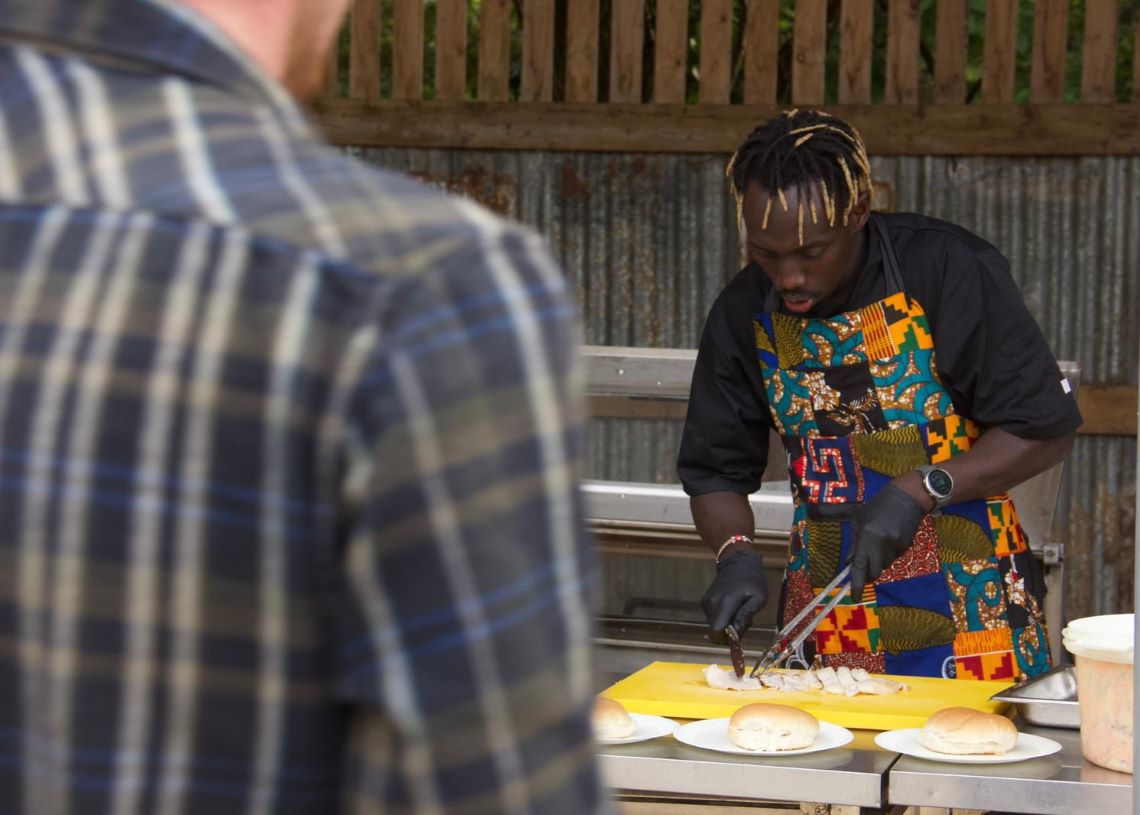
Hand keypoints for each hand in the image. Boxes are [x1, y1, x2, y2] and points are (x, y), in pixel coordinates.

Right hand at [701, 551, 766, 642]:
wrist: (738, 562)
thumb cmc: (753, 580)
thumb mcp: (758, 598)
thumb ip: (745, 615)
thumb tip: (735, 633)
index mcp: (725, 602)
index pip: (716, 630)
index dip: (727, 637)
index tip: (739, 633)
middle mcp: (711, 603)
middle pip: (716, 630)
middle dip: (729, 632)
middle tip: (745, 621)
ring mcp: (706, 602)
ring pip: (714, 625)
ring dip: (727, 624)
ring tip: (740, 612)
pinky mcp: (704, 601)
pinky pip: (713, 618)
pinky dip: (722, 617)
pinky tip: (733, 608)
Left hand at [850, 483, 926, 598]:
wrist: (906, 498)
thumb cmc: (877, 507)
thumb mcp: (859, 521)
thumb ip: (854, 543)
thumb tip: (849, 563)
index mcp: (868, 536)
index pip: (861, 566)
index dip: (857, 583)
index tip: (854, 597)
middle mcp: (882, 544)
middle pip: (874, 572)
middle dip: (868, 574)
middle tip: (864, 567)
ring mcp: (896, 546)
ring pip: (884, 565)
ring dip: (878, 562)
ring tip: (878, 543)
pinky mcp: (906, 546)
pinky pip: (894, 558)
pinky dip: (888, 554)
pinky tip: (889, 539)